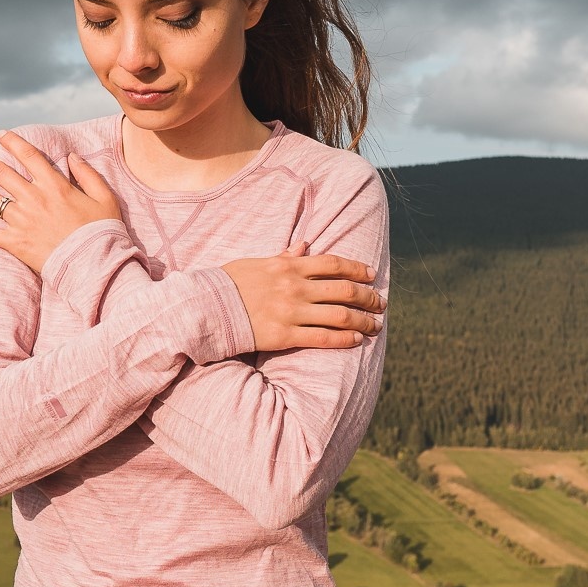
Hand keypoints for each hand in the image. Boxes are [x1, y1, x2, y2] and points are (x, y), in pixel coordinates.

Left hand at [0, 129, 121, 274]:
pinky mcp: (16, 243)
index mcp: (54, 185)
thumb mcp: (104, 197)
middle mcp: (34, 199)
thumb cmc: (103, 231)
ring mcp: (22, 221)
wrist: (94, 263)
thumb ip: (88, 174)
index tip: (1, 135)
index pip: (28, 156)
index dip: (12, 142)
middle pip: (2, 173)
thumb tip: (72, 156)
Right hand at [221, 240, 385, 351]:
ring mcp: (291, 312)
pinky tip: (357, 341)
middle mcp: (295, 287)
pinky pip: (323, 338)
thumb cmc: (229, 284)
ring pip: (340, 316)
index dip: (358, 269)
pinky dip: (344, 339)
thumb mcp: (256, 262)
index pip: (334, 264)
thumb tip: (304, 245)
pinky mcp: (285, 335)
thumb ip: (284, 256)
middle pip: (344, 290)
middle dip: (368, 298)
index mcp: (289, 266)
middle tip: (381, 304)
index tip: (372, 275)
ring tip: (375, 326)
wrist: (206, 308)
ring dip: (363, 321)